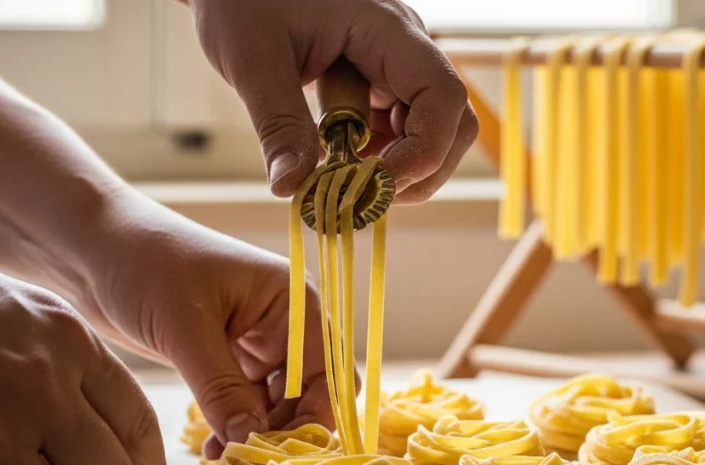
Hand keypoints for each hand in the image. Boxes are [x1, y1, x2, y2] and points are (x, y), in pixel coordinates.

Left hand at [73, 190, 334, 459]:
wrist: (94, 249)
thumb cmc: (145, 265)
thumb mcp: (186, 329)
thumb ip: (222, 388)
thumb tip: (250, 442)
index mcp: (293, 301)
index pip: (328, 370)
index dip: (315, 414)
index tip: (283, 452)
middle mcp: (286, 324)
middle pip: (310, 393)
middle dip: (286, 430)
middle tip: (250, 461)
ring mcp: (258, 344)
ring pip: (278, 405)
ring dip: (258, 434)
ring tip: (223, 458)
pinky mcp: (228, 361)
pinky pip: (247, 405)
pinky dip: (236, 428)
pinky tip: (212, 447)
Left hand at [189, 0, 478, 202]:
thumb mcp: (253, 60)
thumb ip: (278, 124)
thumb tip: (292, 187)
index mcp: (386, 29)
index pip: (442, 96)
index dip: (424, 152)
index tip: (376, 184)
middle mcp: (403, 49)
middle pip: (451, 123)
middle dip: (418, 170)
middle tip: (362, 195)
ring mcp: (394, 68)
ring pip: (429, 133)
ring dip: (394, 169)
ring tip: (339, 179)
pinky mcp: (378, 84)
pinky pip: (396, 132)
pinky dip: (374, 159)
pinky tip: (335, 161)